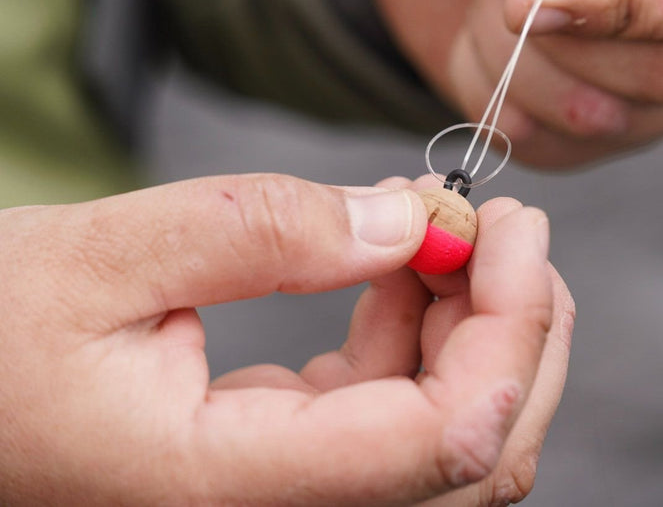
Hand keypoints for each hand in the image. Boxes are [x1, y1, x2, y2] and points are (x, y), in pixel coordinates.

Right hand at [0, 174, 573, 504]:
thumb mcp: (108, 255)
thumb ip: (269, 233)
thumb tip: (410, 220)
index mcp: (232, 486)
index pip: (446, 442)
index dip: (510, 332)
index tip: (514, 228)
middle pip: (475, 453)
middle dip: (516, 327)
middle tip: (506, 219)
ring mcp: (286, 488)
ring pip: (445, 428)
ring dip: (472, 318)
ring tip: (444, 219)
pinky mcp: (283, 452)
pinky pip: (391, 399)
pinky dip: (417, 323)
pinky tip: (396, 253)